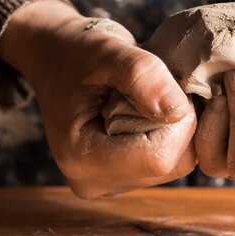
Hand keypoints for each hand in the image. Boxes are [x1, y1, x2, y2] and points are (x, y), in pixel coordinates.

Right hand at [0, 0, 196, 197]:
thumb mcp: (107, 51)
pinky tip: (146, 113)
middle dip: (178, 123)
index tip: (165, 84)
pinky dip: (170, 135)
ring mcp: (108, 184)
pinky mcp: (123, 179)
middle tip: (154, 88)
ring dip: (175, 128)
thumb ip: (142, 74)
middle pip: (171, 163)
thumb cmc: (77, 52)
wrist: (55, 59)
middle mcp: (92, 181)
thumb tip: (179, 110)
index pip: (158, 157)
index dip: (178, 120)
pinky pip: (169, 162)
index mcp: (80, 157)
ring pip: (175, 164)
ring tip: (145, 99)